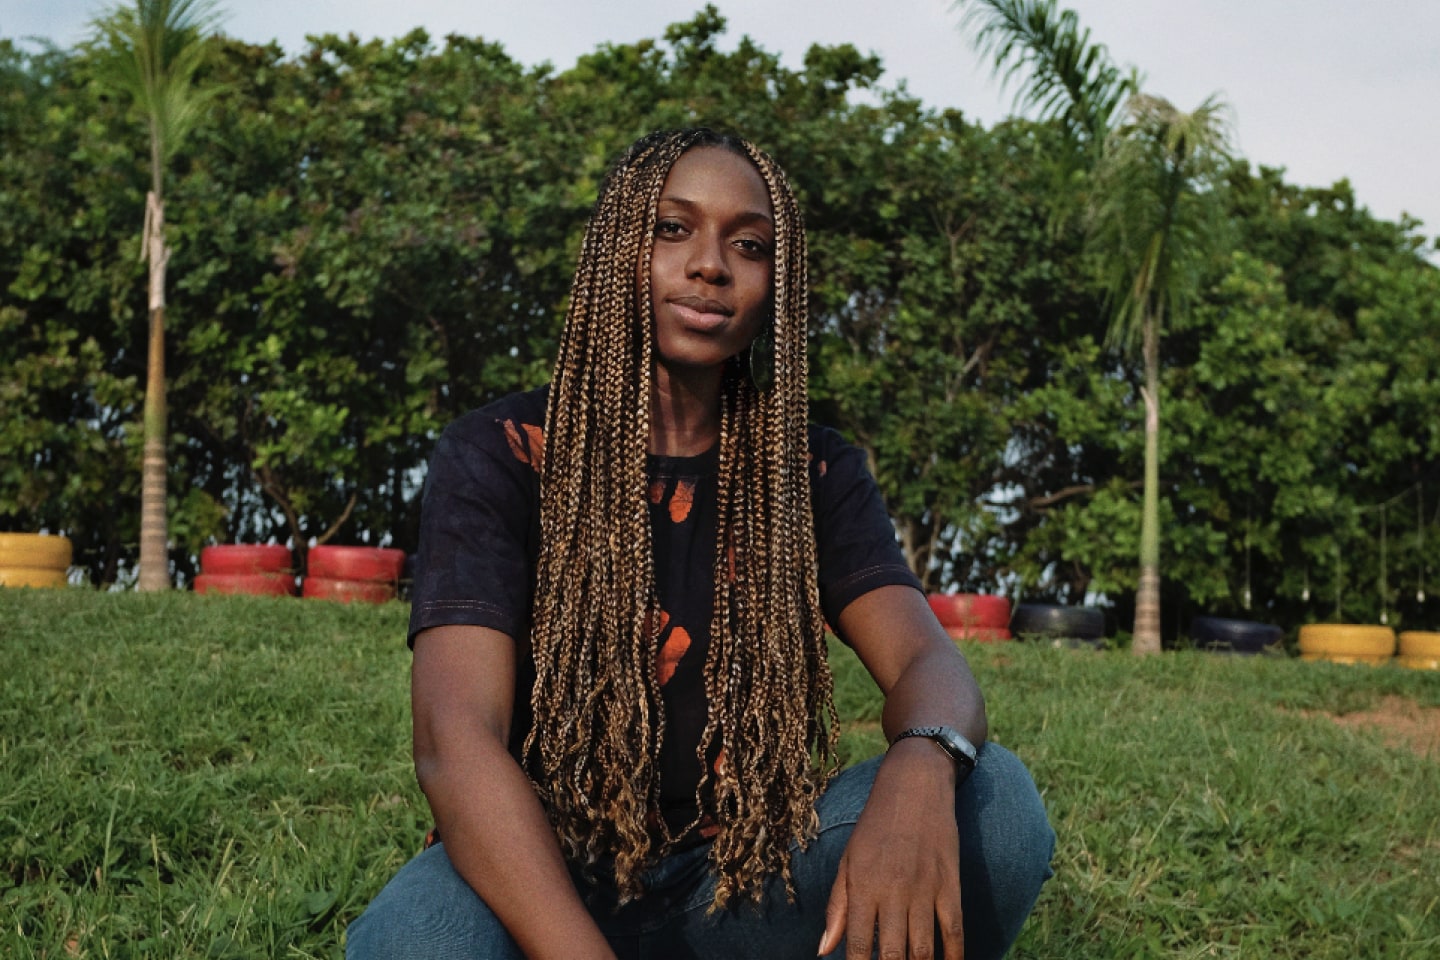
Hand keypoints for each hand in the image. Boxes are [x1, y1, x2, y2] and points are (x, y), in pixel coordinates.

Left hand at [818, 742, 963, 958]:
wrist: (914, 787)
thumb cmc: (874, 826)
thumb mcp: (848, 860)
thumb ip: (837, 908)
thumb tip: (823, 950)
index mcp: (863, 886)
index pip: (859, 946)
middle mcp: (894, 891)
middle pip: (893, 955)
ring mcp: (925, 889)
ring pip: (923, 950)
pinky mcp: (949, 884)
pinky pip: (955, 930)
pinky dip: (954, 956)